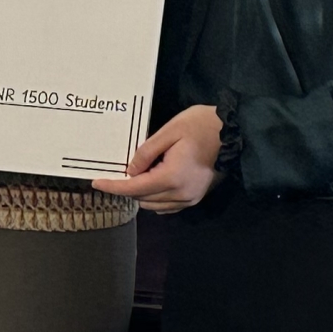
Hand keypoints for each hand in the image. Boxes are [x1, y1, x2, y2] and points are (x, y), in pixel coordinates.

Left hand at [93, 104, 221, 211]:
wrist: (235, 132)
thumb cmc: (202, 125)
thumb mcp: (170, 131)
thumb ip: (146, 152)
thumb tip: (130, 171)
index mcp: (172, 177)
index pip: (134, 188)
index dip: (113, 186)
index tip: (96, 182)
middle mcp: (181, 194)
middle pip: (143, 199)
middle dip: (126, 188)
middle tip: (117, 170)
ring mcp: (190, 199)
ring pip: (154, 205)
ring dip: (141, 193)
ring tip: (137, 173)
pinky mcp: (196, 197)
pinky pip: (168, 205)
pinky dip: (155, 198)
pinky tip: (152, 181)